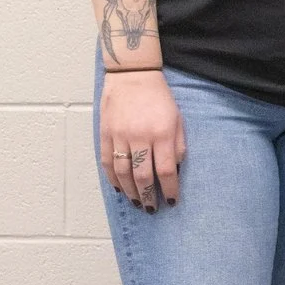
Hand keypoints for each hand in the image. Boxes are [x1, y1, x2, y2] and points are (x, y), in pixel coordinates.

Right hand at [99, 70, 183, 211]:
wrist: (132, 76)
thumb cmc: (160, 98)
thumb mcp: (178, 120)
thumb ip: (178, 145)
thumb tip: (175, 170)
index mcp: (162, 134)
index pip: (166, 170)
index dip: (169, 189)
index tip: (171, 201)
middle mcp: (140, 137)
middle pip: (142, 176)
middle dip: (148, 196)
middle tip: (151, 208)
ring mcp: (120, 136)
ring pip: (123, 172)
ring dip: (130, 191)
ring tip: (137, 202)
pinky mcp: (106, 133)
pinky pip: (108, 161)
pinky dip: (112, 178)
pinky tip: (119, 188)